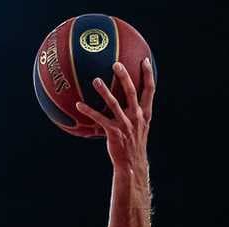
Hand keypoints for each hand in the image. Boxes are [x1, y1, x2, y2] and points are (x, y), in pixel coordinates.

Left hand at [72, 59, 155, 174]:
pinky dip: (88, 111)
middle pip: (131, 92)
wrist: (132, 164)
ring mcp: (125, 124)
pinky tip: (78, 104)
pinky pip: (99, 119)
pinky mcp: (114, 132)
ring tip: (95, 80)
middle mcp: (137, 116)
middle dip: (125, 76)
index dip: (148, 74)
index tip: (145, 60)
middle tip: (116, 64)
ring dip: (104, 91)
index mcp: (145, 113)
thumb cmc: (133, 143)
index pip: (150, 90)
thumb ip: (135, 111)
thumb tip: (126, 97)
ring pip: (114, 104)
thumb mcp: (140, 126)